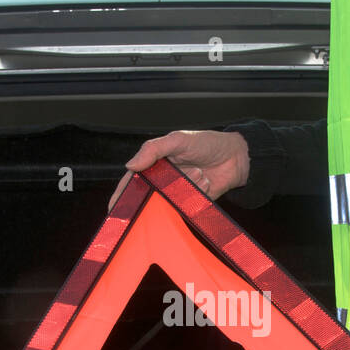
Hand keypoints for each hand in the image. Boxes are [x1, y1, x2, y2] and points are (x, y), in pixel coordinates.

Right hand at [107, 130, 249, 209]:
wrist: (236, 157)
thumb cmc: (206, 143)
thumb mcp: (178, 140)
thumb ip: (154, 149)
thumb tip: (130, 165)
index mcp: (155, 165)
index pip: (132, 182)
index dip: (121, 195)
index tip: (113, 209)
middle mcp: (164, 181)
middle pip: (147, 198)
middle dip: (148, 202)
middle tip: (148, 206)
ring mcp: (177, 194)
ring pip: (168, 203)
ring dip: (182, 190)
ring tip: (198, 173)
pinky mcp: (192, 204)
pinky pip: (186, 209)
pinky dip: (195, 196)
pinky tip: (205, 181)